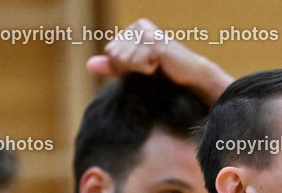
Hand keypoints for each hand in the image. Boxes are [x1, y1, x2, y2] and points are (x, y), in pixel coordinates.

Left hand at [86, 18, 232, 103]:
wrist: (192, 76)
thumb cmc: (165, 73)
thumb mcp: (135, 69)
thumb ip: (113, 66)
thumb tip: (89, 65)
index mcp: (134, 28)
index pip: (111, 51)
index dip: (124, 66)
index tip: (144, 65)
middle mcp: (140, 26)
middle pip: (116, 55)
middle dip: (131, 68)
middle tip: (152, 67)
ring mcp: (148, 33)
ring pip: (124, 60)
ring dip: (140, 70)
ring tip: (157, 66)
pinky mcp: (155, 43)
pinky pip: (136, 63)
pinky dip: (147, 71)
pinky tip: (161, 66)